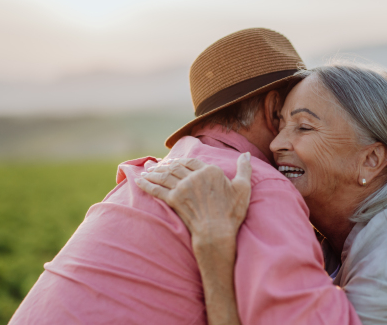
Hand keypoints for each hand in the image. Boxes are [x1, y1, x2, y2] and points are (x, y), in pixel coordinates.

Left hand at [136, 153, 252, 249]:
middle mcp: (195, 176)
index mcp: (210, 171)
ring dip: (154, 173)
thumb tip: (247, 154)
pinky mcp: (173, 199)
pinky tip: (138, 181)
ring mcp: (183, 187)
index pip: (192, 162)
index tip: (175, 162)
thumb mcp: (243, 188)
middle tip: (156, 166)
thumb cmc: (232, 212)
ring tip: (146, 171)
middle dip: (165, 166)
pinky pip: (157, 188)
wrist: (217, 232)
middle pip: (176, 167)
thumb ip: (244, 169)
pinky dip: (146, 184)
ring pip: (165, 176)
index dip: (182, 161)